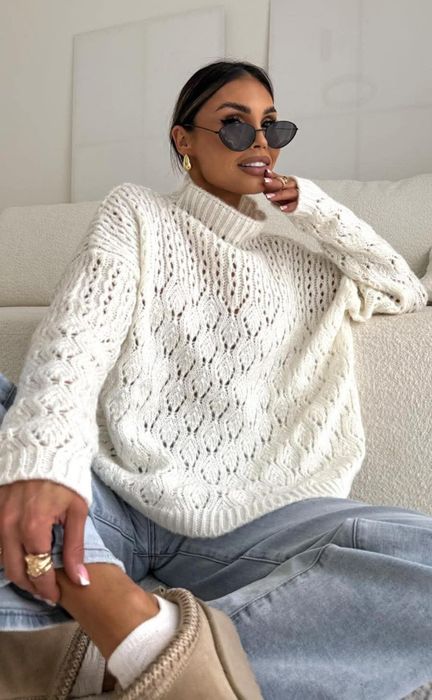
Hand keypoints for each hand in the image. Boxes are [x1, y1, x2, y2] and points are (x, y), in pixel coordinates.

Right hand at [0, 480, 88, 604]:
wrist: (43, 449)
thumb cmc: (65, 480)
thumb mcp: (77, 511)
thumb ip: (75, 547)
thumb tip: (81, 580)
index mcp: (33, 526)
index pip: (38, 570)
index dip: (47, 588)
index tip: (56, 596)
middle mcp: (9, 526)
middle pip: (15, 571)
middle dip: (31, 587)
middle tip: (45, 592)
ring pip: (1, 560)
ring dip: (17, 572)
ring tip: (34, 577)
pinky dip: (6, 555)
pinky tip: (21, 556)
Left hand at [262, 168, 298, 212]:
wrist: (310, 205)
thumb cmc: (293, 197)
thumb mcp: (283, 190)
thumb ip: (273, 186)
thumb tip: (260, 183)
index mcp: (288, 182)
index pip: (279, 177)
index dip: (272, 175)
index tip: (265, 173)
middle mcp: (293, 187)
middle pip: (284, 183)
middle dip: (274, 183)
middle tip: (265, 182)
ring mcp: (298, 196)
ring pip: (289, 193)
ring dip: (278, 195)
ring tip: (268, 197)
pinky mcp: (301, 205)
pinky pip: (295, 205)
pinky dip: (289, 207)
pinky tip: (282, 209)